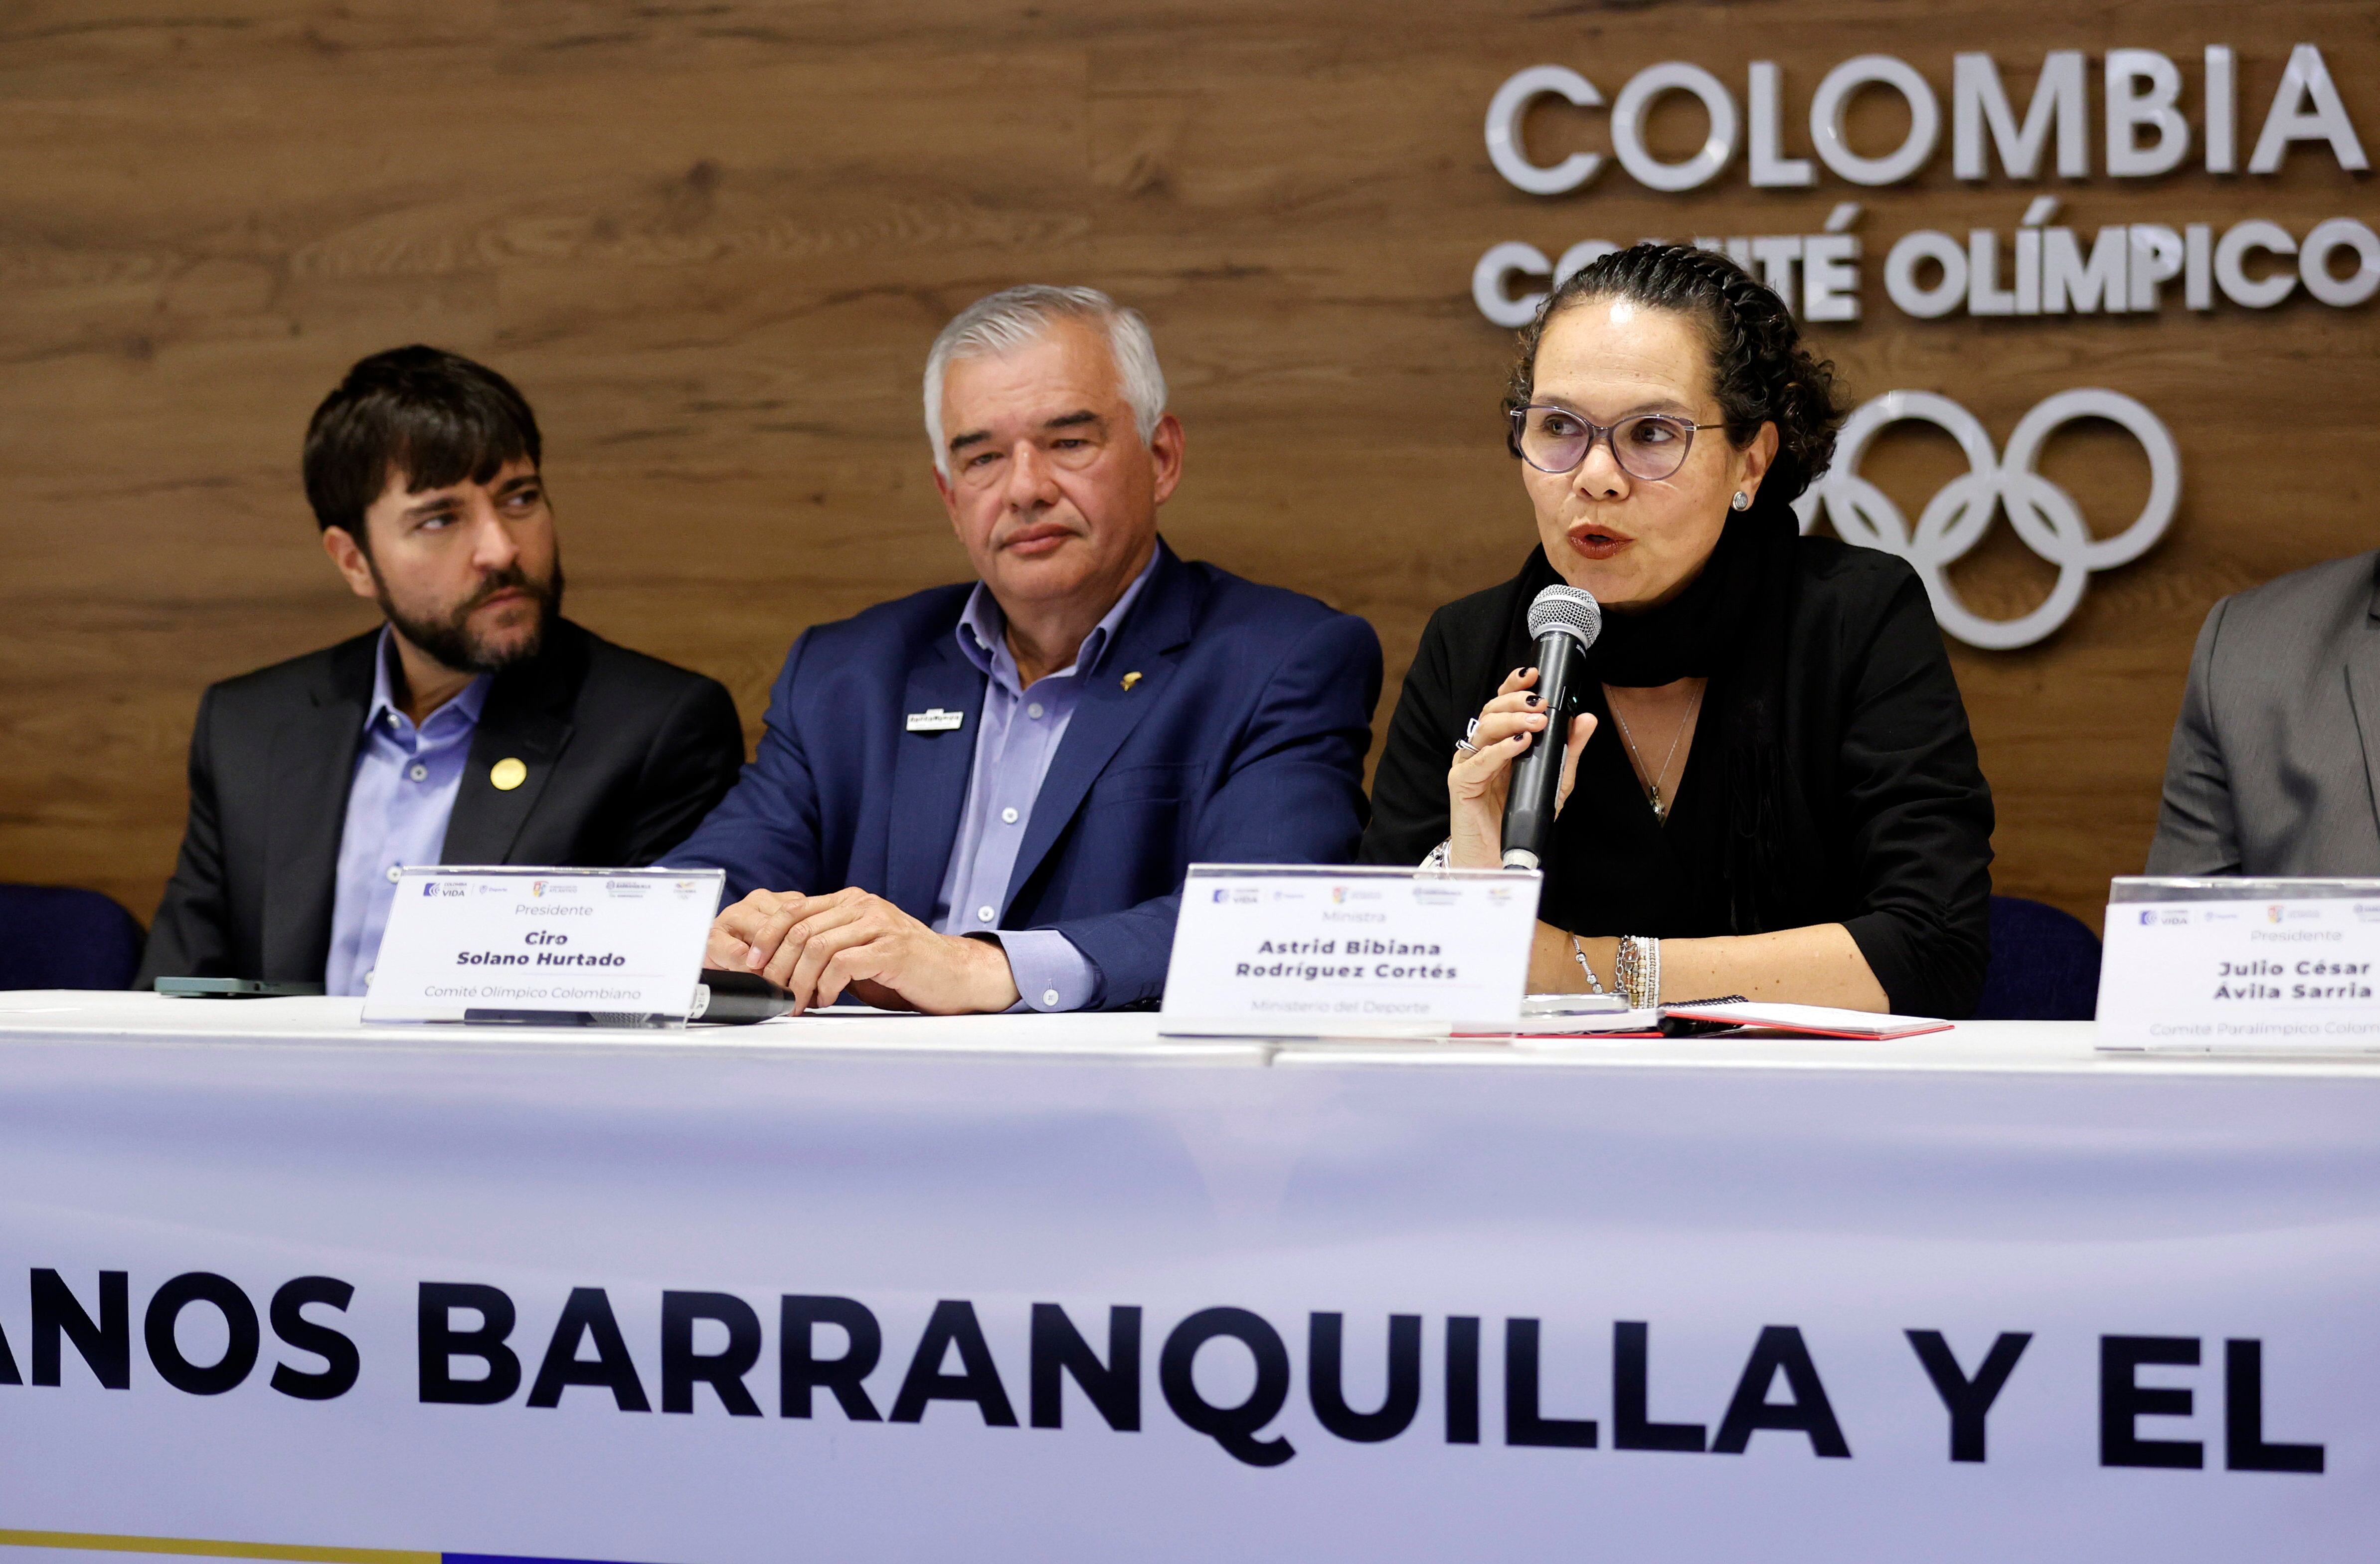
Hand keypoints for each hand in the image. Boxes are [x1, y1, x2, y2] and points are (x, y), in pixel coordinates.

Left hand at [705, 887, 1022, 1014]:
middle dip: (778, 965)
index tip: (752, 965)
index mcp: (852, 901)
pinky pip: (843, 964)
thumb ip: (829, 945)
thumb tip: (781, 965)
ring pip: (817, 945)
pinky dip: (827, 985)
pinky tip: (827, 999)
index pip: (793, 910)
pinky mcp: (893, 949)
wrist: (957, 974)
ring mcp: (880, 924)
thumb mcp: (861, 949)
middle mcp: (864, 905)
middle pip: (799, 928)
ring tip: (799, 1002)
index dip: (766, 938)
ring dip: (800, 980)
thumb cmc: (907, 968)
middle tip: (773, 992)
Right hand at [1446, 666, 1596, 869]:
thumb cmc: (1523, 816)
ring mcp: (1470, 763)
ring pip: (1484, 729)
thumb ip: (1570, 749)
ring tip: (1536, 725)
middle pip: (1491, 710)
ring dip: (1511, 722)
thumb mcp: (1555, 779)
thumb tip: (1586, 718)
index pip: (1503, 703)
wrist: (1500, 856)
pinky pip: (1478, 760)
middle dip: (1517, 703)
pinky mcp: (1462, 783)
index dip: (1515, 686)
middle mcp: (1482, 748)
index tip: (1534, 675)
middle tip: (1541, 706)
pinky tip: (1519, 745)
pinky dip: (1499, 750)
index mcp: (1501, 741)